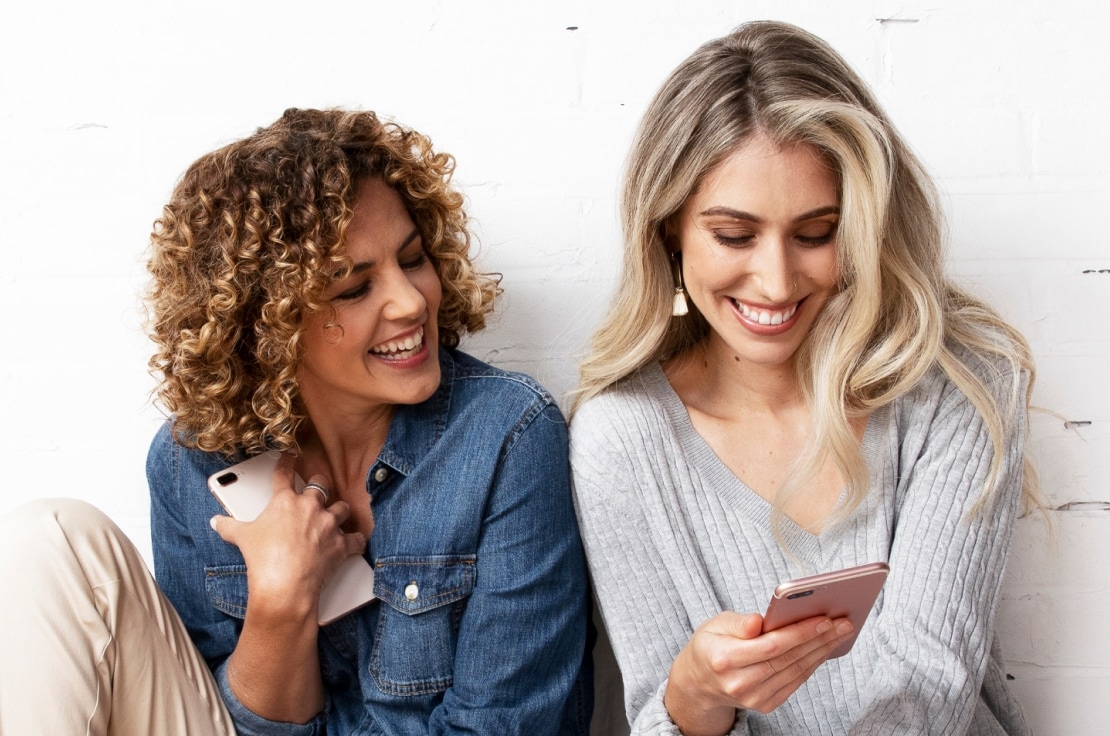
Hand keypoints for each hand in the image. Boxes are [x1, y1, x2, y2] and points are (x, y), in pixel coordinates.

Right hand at [210, 453, 366, 618]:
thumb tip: (216, 522)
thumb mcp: (242, 538)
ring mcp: (328, 525)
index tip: (290, 455)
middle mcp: (310, 507)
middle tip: (317, 487)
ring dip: (339, 511)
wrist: (284, 585)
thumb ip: (229, 527)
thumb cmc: (263, 560)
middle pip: (320, 485)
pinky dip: (356, 541)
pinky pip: (356, 538)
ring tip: (335, 516)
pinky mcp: (341, 544)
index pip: (284, 473)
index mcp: (284, 501)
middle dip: (319, 485)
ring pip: (341, 508)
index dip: (286, 462)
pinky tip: (355, 542)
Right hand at [664, 611, 853, 735]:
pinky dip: (813, 664)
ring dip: (822, 651)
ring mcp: (754, 698)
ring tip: (840, 633)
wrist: (700, 682)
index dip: (800, 632)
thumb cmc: (711, 645)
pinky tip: (825, 649)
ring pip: (796, 671)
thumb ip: (738, 623)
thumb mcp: (715, 624)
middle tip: (843, 623)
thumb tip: (759, 621)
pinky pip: (795, 682)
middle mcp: (740, 683)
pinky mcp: (765, 704)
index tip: (824, 619)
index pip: (771, 645)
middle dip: (820, 639)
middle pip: (789, 659)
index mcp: (724, 658)